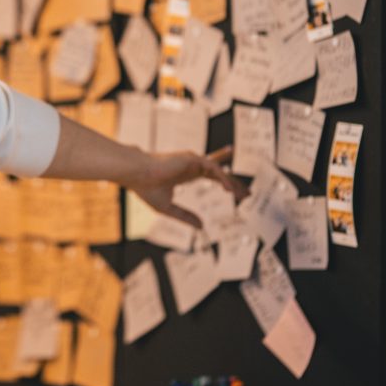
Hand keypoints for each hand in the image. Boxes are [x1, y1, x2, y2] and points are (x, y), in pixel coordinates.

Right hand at [131, 147, 247, 228]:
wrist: (136, 175)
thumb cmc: (146, 188)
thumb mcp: (168, 207)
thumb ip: (185, 216)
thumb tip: (201, 226)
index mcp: (185, 174)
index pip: (210, 176)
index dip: (224, 183)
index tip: (236, 194)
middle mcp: (190, 166)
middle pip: (219, 173)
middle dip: (234, 182)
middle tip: (248, 194)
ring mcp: (192, 161)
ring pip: (219, 170)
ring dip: (233, 182)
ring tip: (244, 196)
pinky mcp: (191, 158)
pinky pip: (213, 168)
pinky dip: (223, 178)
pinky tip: (230, 191)